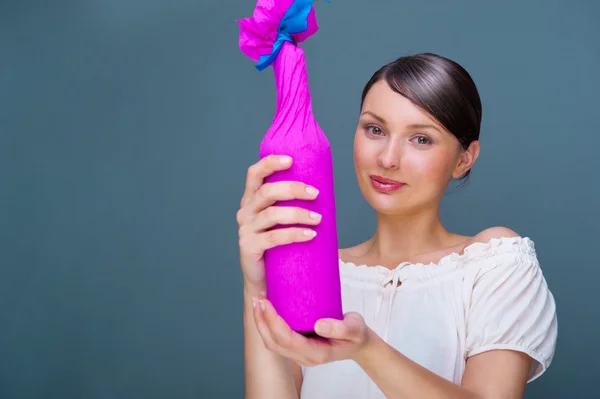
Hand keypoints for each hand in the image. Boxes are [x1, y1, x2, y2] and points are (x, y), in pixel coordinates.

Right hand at [236, 155, 321, 289]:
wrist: (264, 280)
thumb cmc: (279, 245)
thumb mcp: (283, 220)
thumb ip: (292, 203)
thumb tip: (323, 186)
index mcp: (252, 199)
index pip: (254, 174)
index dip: (270, 163)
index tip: (291, 160)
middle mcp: (245, 211)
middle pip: (267, 192)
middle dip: (293, 189)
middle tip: (316, 193)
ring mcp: (246, 229)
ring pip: (273, 214)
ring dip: (299, 214)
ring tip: (318, 219)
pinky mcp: (249, 247)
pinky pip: (274, 238)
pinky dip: (295, 234)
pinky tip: (311, 235)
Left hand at [252, 293, 371, 366]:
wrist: (359, 344)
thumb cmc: (356, 335)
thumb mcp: (355, 328)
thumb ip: (340, 328)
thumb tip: (319, 324)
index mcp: (317, 353)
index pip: (288, 340)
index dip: (274, 322)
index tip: (266, 303)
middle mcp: (304, 357)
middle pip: (274, 343)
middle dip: (262, 321)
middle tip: (257, 298)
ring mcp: (299, 354)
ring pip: (272, 343)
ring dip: (261, 322)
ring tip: (258, 301)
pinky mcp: (297, 346)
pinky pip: (276, 338)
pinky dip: (267, 323)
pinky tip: (266, 307)